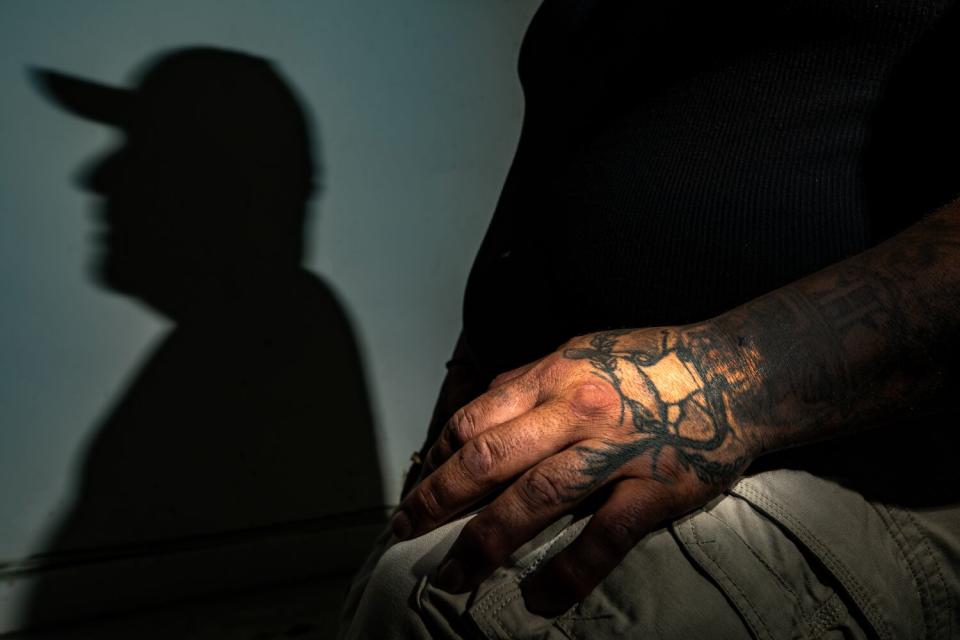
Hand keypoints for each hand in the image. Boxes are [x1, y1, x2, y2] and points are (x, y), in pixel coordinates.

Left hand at [392, 326, 761, 614]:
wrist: (734, 373)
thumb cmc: (650, 364)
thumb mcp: (580, 354)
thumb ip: (529, 382)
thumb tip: (477, 412)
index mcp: (552, 375)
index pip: (472, 421)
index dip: (435, 458)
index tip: (418, 485)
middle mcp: (575, 411)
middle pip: (486, 459)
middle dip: (437, 500)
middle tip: (407, 529)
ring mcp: (615, 452)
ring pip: (533, 500)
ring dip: (483, 542)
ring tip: (452, 575)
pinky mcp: (654, 489)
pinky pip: (602, 539)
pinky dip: (566, 574)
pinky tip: (538, 600)